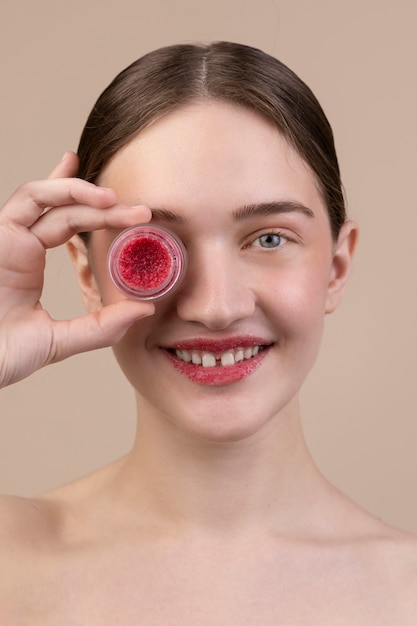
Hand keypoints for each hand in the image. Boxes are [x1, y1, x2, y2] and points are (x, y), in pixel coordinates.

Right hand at [0, 152, 154, 387]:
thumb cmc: (2, 354)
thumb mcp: (60, 340)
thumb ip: (101, 326)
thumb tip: (145, 309)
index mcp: (27, 265)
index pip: (62, 225)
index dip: (91, 211)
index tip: (126, 208)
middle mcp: (17, 246)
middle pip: (63, 211)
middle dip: (103, 207)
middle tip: (142, 212)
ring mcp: (6, 238)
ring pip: (46, 197)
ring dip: (83, 192)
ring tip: (118, 200)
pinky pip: (30, 198)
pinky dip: (61, 188)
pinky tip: (95, 196)